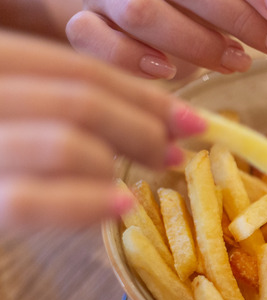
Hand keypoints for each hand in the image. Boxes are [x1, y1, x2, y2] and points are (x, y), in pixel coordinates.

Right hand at [0, 30, 204, 229]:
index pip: (80, 70)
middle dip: (145, 126)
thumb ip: (62, 99)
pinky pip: (32, 201)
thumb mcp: (17, 103)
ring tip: (148, 174)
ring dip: (122, 160)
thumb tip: (154, 118)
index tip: (193, 119)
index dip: (146, 96)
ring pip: (67, 142)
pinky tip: (118, 206)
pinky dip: (85, 204)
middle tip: (177, 151)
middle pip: (83, 100)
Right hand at [66, 0, 266, 78]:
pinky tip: (167, 71)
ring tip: (238, 62)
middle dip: (240, 19)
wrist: (137, 16)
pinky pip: (92, 38)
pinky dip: (130, 56)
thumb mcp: (236, 0)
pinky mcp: (86, 25)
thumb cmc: (199, 8)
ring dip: (197, 41)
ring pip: (141, 10)